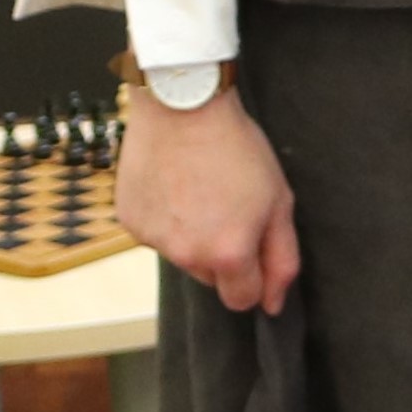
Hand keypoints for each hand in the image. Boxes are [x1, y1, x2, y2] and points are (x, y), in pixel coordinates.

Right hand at [120, 80, 299, 314]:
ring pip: (183, 256)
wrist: (182, 107)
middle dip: (225, 255)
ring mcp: (153, 239)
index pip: (242, 299)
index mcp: (227, 253)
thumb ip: (281, 259)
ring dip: (194, 237)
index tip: (255, 249)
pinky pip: (157, 235)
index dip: (255, 278)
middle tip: (230, 208)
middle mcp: (186, 255)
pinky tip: (175, 186)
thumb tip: (274, 304)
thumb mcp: (279, 201)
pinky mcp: (130, 222)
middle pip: (212, 279)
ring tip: (201, 191)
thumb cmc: (236, 148)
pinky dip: (167, 220)